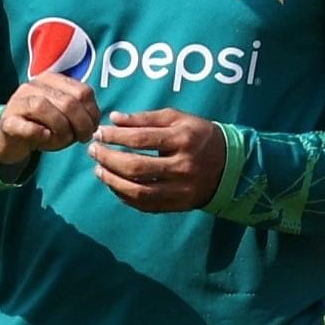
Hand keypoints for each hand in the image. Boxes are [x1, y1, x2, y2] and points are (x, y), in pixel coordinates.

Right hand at [0, 74, 101, 167]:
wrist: (10, 138)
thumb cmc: (42, 125)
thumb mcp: (63, 115)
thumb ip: (79, 112)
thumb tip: (94, 123)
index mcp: (52, 80)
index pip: (83, 91)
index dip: (93, 113)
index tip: (93, 128)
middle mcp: (34, 86)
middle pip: (68, 101)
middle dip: (81, 124)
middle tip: (82, 138)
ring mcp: (18, 102)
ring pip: (44, 107)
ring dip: (62, 130)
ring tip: (65, 141)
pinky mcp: (7, 122)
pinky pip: (24, 125)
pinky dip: (38, 133)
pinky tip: (45, 137)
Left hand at [87, 108, 226, 212]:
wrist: (230, 166)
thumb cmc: (198, 136)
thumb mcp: (178, 119)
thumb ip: (145, 118)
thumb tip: (114, 119)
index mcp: (183, 140)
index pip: (141, 139)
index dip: (114, 137)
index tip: (98, 133)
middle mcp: (183, 166)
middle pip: (136, 167)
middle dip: (108, 159)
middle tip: (93, 151)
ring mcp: (181, 190)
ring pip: (138, 191)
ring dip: (112, 181)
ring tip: (98, 169)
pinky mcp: (178, 205)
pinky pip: (145, 205)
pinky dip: (124, 196)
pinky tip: (114, 184)